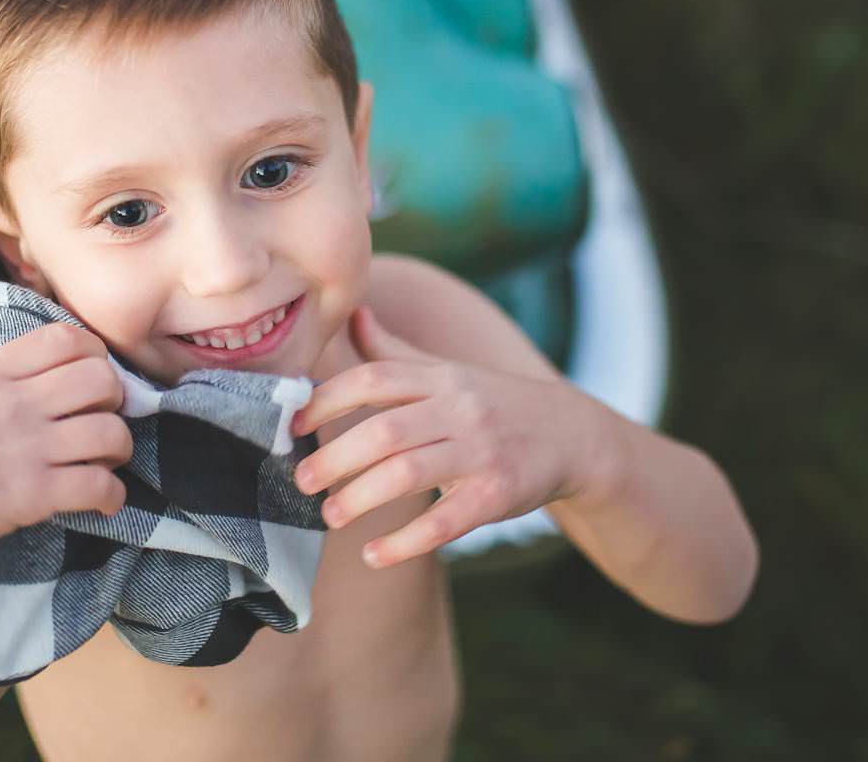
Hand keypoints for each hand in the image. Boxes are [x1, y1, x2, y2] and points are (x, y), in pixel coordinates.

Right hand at [0, 323, 132, 572]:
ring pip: (112, 433)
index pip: (66, 338)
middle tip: (101, 422)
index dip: (92, 355)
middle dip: (115, 401)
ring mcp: (28, 447)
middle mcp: (17, 403)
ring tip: (105, 466)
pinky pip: (100, 486)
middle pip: (103, 380)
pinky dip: (112, 496)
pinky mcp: (32, 495)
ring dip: (119, 451)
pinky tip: (102, 503)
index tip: (89, 378)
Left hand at [291, 306, 619, 567]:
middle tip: (302, 480)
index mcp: (439, 377)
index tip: (293, 424)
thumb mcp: (449, 372)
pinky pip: (446, 520)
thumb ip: (397, 351)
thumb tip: (355, 313)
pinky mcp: (498, 493)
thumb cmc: (494, 403)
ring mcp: (481, 450)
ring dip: (361, 497)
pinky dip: (405, 541)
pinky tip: (374, 555)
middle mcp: (458, 407)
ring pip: (409, 472)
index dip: (327, 399)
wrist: (573, 436)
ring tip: (331, 515)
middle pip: (385, 429)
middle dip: (336, 456)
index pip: (374, 377)